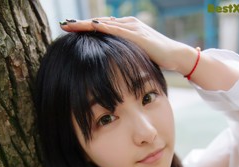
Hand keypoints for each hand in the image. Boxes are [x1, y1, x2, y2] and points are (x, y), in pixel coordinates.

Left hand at [60, 16, 194, 75]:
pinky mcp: (137, 34)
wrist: (176, 56)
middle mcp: (127, 25)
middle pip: (99, 23)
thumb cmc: (158, 60)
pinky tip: (91, 26)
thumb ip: (126, 59)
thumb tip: (115, 70)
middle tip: (63, 24)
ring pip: (104, 24)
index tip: (70, 31)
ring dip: (86, 24)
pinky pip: (116, 29)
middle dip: (80, 24)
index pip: (102, 27)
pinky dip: (102, 27)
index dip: (86, 28)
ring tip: (69, 25)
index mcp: (126, 30)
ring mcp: (132, 27)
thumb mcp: (137, 58)